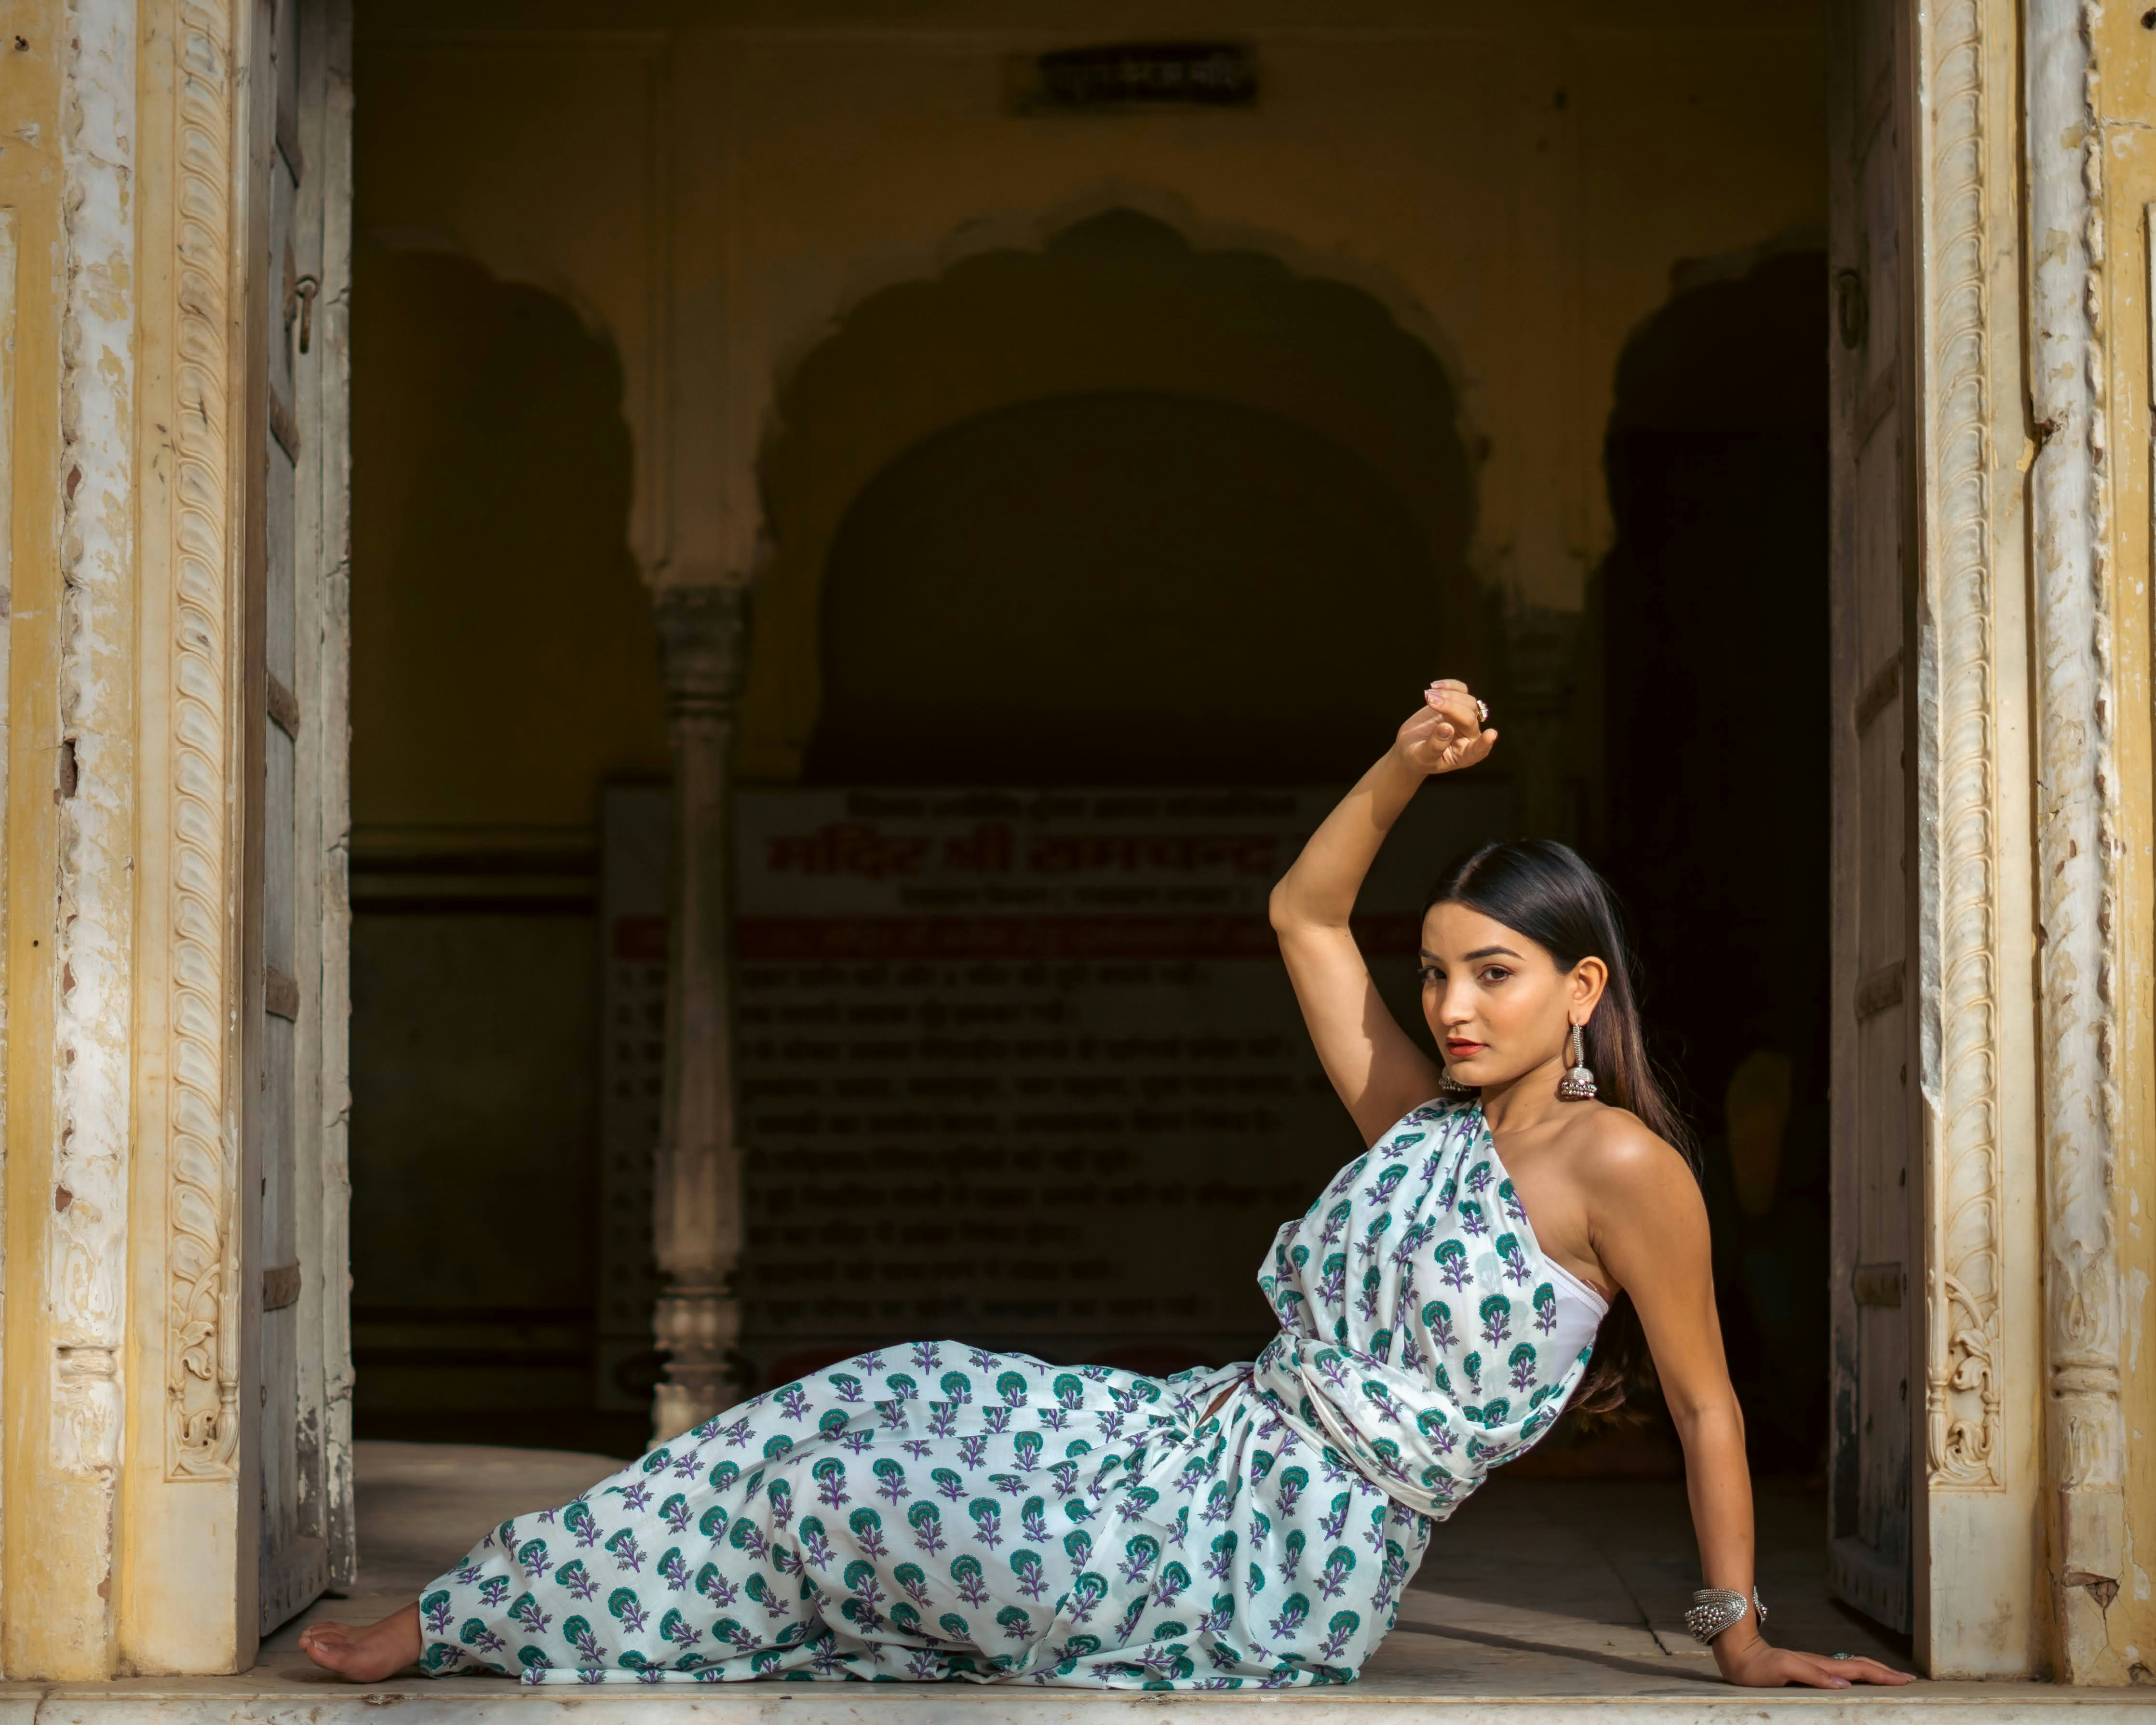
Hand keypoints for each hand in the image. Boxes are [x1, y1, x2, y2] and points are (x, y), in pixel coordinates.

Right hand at [1394, 680, 1496, 776]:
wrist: (1410, 746)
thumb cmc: (1418, 757)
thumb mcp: (1423, 757)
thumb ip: (1435, 746)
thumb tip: (1446, 728)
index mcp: (1465, 755)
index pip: (1479, 750)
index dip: (1485, 742)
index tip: (1490, 734)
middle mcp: (1469, 736)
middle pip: (1470, 717)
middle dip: (1451, 707)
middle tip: (1430, 702)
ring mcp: (1463, 719)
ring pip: (1468, 702)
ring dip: (1448, 696)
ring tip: (1428, 696)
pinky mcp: (1456, 705)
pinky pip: (1461, 690)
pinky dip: (1450, 686)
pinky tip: (1434, 687)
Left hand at [1714, 1633, 1911, 1688]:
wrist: (1738, 1654)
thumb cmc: (1758, 1666)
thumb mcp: (1784, 1669)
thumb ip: (1813, 1675)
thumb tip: (1845, 1684)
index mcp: (1821, 1665)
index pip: (1860, 1669)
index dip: (1883, 1674)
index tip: (1905, 1680)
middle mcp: (1822, 1665)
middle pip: (1860, 1666)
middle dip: (1885, 1672)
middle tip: (1908, 1679)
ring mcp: (1815, 1667)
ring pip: (1851, 1667)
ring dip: (1873, 1672)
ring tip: (1890, 1677)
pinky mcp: (1807, 1670)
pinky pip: (1839, 1672)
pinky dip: (1856, 1675)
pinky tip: (1856, 1680)